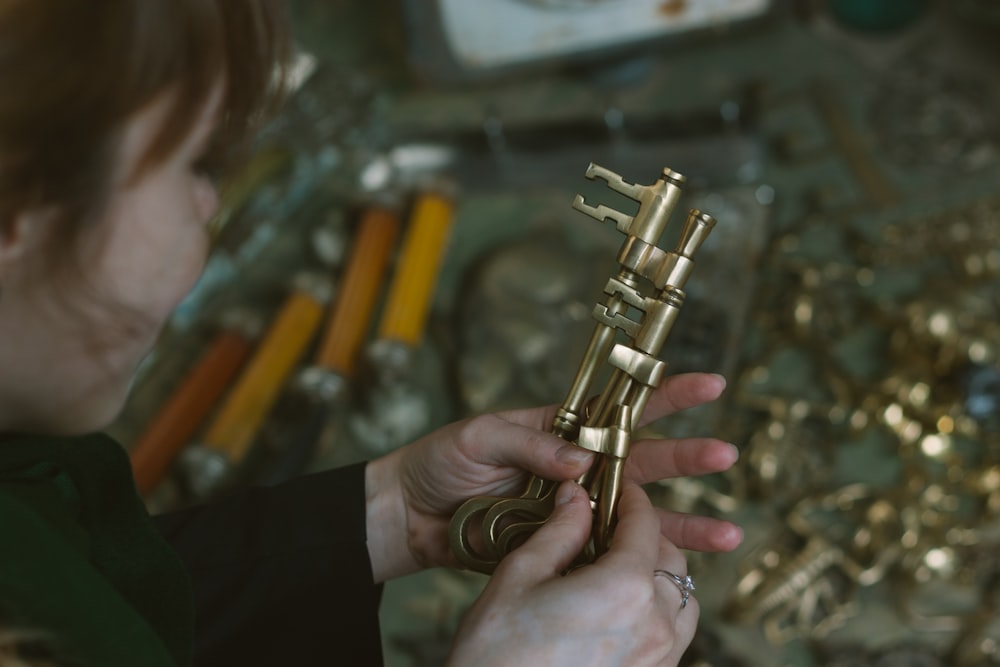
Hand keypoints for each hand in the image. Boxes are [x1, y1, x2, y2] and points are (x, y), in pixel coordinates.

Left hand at [364, 372, 742, 581]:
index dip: (664, 395)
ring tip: (728, 535)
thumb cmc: (441, 462)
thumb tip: (580, 461)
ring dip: (683, 524)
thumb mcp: (479, 437)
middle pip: (643, 461)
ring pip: (639, 516)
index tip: (708, 385)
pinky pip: (609, 555)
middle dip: (686, 457)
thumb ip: (529, 443)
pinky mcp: (565, 548)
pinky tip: (679, 571)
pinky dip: (642, 563)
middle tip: (725, 454)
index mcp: (561, 429)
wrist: (411, 516)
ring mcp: (575, 511)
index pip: (620, 408)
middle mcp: (578, 469)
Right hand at [447, 480, 696, 666]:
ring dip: (657, 575)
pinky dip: (657, 612)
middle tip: (609, 528)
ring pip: (681, 599)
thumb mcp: (519, 577)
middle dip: (644, 536)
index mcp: (625, 588)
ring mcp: (660, 660)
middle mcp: (655, 625)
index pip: (645, 525)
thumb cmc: (497, 652)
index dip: (631, 500)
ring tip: (617, 569)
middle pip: (670, 560)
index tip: (616, 490)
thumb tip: (576, 495)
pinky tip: (618, 610)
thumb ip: (558, 531)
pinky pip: (673, 636)